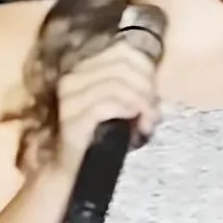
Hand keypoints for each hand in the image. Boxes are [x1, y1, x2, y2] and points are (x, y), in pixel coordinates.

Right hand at [49, 30, 160, 175]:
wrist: (73, 171)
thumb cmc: (100, 136)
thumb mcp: (118, 104)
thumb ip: (132, 86)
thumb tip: (152, 82)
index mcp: (82, 68)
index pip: (123, 51)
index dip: (146, 70)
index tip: (153, 94)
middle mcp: (72, 78)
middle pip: (123, 67)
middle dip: (146, 88)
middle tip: (153, 112)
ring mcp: (68, 98)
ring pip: (117, 85)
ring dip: (142, 103)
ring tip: (148, 123)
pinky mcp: (71, 118)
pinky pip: (107, 104)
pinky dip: (129, 112)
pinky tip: (138, 126)